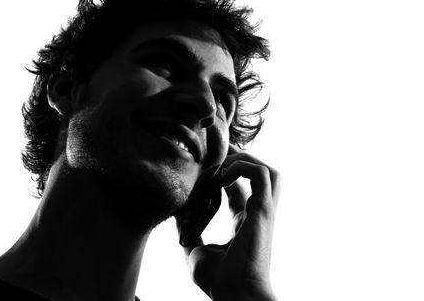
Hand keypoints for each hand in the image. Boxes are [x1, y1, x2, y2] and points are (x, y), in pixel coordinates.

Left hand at [178, 144, 279, 300]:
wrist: (235, 296)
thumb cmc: (219, 281)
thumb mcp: (196, 251)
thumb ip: (188, 231)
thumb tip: (175, 212)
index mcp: (243, 221)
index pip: (238, 188)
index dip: (223, 173)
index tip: (203, 168)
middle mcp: (256, 212)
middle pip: (259, 174)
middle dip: (239, 159)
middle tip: (214, 156)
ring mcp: (262, 210)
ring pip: (267, 170)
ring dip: (244, 160)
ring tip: (221, 165)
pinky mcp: (263, 210)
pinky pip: (261, 175)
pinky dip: (243, 167)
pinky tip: (222, 177)